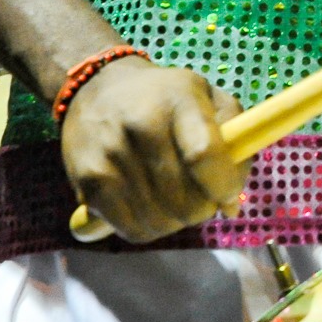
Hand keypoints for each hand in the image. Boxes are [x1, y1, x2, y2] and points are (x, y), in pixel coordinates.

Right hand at [58, 56, 249, 244]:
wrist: (97, 91)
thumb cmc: (164, 98)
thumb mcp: (207, 96)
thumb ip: (234, 141)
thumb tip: (231, 206)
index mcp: (178, 100)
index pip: (205, 155)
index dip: (224, 185)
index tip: (228, 193)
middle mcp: (140, 126)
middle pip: (185, 200)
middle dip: (203, 208)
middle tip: (201, 195)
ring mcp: (110, 156)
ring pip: (160, 222)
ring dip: (176, 221)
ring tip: (174, 198)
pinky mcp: (87, 182)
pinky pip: (132, 230)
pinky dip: (149, 227)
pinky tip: (150, 206)